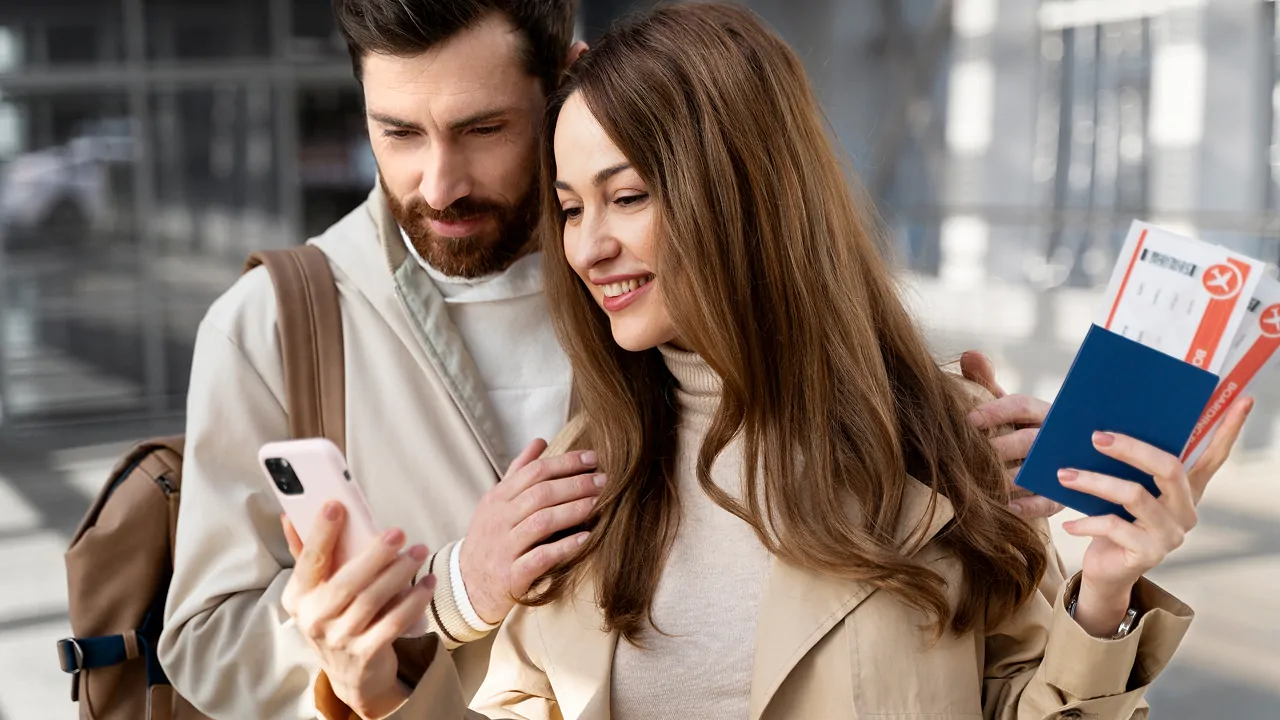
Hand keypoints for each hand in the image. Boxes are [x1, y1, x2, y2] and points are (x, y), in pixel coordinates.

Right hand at [280, 503, 435, 719]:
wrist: (350, 676)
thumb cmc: (333, 619)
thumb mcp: (314, 591)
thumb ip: (306, 553)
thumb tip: (290, 514)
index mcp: (298, 597)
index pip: (309, 561)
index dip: (321, 533)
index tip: (336, 505)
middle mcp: (314, 620)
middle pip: (347, 583)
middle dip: (375, 555)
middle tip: (399, 533)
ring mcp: (339, 640)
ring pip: (372, 601)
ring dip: (399, 573)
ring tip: (419, 552)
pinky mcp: (365, 654)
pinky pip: (393, 623)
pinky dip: (413, 602)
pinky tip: (426, 584)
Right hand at [459, 440, 600, 623]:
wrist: (467, 585)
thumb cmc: (490, 538)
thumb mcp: (496, 502)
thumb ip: (519, 471)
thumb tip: (540, 441)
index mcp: (497, 498)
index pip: (534, 472)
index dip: (565, 462)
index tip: (592, 458)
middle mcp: (499, 520)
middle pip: (540, 494)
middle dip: (575, 484)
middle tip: (603, 480)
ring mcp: (504, 547)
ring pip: (541, 522)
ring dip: (573, 510)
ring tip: (598, 503)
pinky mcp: (511, 575)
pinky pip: (540, 558)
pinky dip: (564, 547)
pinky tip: (586, 538)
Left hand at [960, 350, 1060, 517]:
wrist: (1047, 461)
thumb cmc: (1015, 428)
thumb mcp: (1002, 406)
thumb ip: (984, 381)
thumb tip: (970, 355)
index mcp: (1039, 410)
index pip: (1020, 405)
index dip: (995, 411)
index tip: (968, 421)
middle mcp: (1053, 436)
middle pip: (1029, 440)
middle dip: (1001, 448)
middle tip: (973, 456)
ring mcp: (1061, 465)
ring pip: (1039, 471)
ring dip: (1011, 478)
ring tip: (984, 485)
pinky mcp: (1063, 495)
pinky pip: (1049, 501)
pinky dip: (1028, 506)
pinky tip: (1005, 507)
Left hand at [1059, 397, 1252, 635]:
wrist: (1105, 571)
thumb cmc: (1113, 520)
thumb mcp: (1122, 490)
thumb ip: (1127, 466)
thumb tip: (1102, 428)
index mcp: (1186, 490)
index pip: (1214, 457)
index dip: (1229, 430)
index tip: (1244, 400)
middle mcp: (1185, 511)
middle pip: (1168, 469)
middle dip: (1130, 448)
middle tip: (1096, 435)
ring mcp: (1170, 534)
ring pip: (1134, 495)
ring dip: (1095, 481)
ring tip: (1065, 474)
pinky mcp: (1149, 553)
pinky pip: (1114, 526)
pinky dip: (1087, 521)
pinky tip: (1068, 522)